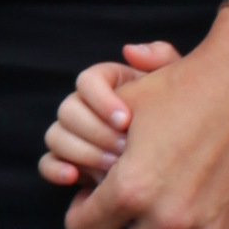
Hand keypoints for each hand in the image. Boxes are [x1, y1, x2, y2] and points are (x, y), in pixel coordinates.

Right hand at [39, 39, 168, 190]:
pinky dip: (55, 170)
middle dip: (96, 132)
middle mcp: (84, 106)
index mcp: (107, 84)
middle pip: (68, 110)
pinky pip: (47, 163)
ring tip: (114, 167)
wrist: (178, 158)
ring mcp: (73, 135)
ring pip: (56, 136)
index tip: (127, 120)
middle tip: (125, 148)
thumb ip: (161, 60)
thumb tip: (131, 51)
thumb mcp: (180, 87)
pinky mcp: (68, 162)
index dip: (101, 99)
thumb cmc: (181, 116)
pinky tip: (75, 178)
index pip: (87, 80)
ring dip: (82, 152)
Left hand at [59, 10, 228, 228]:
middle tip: (113, 221)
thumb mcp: (123, 109)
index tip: (89, 201)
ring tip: (155, 203)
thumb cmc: (181, 88)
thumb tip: (83, 179)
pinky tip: (189, 194)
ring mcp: (202, 228)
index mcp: (131, 190)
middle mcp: (166, 218)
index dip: (78, 218)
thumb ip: (90, 152)